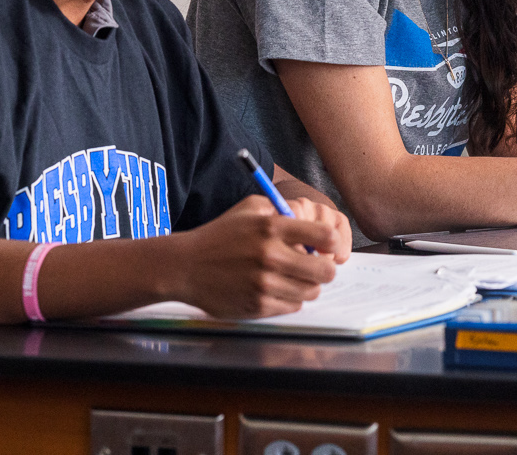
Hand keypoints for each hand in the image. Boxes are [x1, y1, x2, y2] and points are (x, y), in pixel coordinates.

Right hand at [167, 196, 342, 318]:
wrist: (185, 266)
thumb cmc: (219, 235)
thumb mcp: (249, 208)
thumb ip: (281, 210)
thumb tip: (312, 224)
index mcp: (272, 227)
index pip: (325, 236)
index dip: (331, 243)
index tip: (325, 247)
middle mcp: (271, 256)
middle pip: (326, 271)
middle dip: (324, 268)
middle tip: (314, 266)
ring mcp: (265, 284)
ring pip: (311, 292)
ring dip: (306, 285)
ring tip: (290, 277)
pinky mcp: (259, 306)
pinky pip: (292, 306)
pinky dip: (289, 299)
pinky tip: (274, 288)